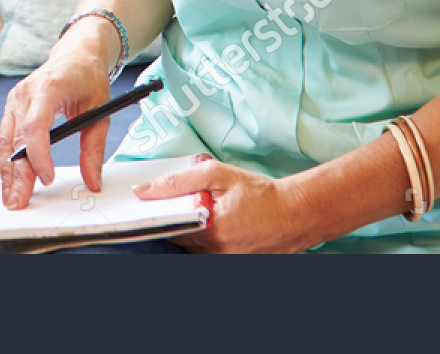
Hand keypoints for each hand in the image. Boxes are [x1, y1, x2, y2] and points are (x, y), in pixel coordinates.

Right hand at [0, 45, 112, 209]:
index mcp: (49, 87)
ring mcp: (15, 99)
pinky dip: (8, 160)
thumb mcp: (100, 111)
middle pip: (15, 138)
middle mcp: (25, 92)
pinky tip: (12, 179)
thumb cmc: (88, 78)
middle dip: (17, 174)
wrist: (75, 55)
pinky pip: (6, 136)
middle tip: (19, 201)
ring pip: (5, 140)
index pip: (35, 125)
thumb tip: (92, 181)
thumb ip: (94, 148)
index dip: (38, 155)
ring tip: (11, 197)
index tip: (47, 179)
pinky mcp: (12, 106)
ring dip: (7, 171)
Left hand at [134, 154, 310, 252]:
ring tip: (208, 213)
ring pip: (190, 247)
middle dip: (178, 219)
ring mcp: (224, 261)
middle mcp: (216, 251)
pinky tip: (216, 225)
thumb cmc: (259, 193)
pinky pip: (205, 253)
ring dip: (191, 231)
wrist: (295, 214)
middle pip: (178, 237)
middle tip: (190, 203)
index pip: (168, 225)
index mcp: (210, 229)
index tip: (157, 202)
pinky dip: (205, 240)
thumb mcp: (217, 174)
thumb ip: (178, 181)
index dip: (161, 212)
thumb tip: (144, 190)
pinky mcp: (231, 264)